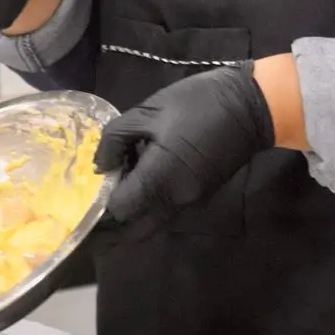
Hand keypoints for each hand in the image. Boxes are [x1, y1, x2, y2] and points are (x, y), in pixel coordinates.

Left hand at [94, 65, 274, 225]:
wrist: (250, 105)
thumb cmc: (198, 102)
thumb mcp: (149, 110)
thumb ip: (116, 138)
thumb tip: (100, 164)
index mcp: (161, 179)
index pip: (119, 210)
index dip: (98, 204)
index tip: (84, 189)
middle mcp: (175, 200)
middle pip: (133, 232)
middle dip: (110, 229)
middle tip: (89, 214)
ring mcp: (189, 201)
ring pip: (149, 224)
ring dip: (129, 216)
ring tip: (110, 190)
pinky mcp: (198, 195)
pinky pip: (164, 211)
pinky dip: (146, 205)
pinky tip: (136, 179)